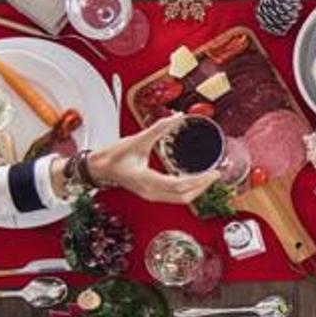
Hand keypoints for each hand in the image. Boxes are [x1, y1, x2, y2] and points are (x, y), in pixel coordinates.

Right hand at [88, 114, 220, 203]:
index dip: (199, 181)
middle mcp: (150, 192)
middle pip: (184, 197)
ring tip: (210, 177)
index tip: (213, 173)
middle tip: (217, 173)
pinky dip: (189, 190)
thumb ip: (158, 129)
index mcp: (146, 181)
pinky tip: (197, 180)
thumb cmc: (113, 156)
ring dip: (198, 190)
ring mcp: (151, 196)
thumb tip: (177, 117)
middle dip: (203, 186)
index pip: (178, 185)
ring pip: (181, 199)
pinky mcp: (153, 194)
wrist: (98, 169)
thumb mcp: (136, 139)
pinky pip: (176, 197)